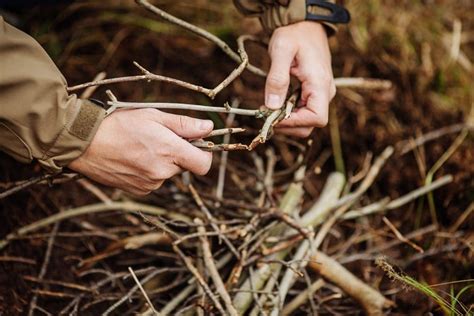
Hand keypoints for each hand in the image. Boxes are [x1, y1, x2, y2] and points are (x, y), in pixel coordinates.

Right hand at [69, 109, 213, 194]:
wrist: (84, 144)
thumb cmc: (119, 124)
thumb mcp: (153, 116)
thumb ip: (184, 125)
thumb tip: (209, 128)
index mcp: (169, 152)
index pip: (204, 164)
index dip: (205, 154)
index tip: (197, 144)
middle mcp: (162, 172)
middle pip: (184, 166)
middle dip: (178, 153)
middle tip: (158, 137)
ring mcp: (150, 184)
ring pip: (167, 173)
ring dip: (162, 161)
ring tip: (140, 146)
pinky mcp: (139, 191)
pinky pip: (153, 181)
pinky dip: (149, 170)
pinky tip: (132, 158)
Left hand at [265, 21, 335, 136]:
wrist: (305, 24)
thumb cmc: (294, 33)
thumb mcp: (281, 50)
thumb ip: (277, 78)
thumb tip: (271, 107)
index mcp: (321, 84)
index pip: (316, 118)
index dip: (294, 122)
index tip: (273, 116)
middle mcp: (325, 93)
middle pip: (310, 125)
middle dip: (287, 124)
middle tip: (265, 113)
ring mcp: (321, 94)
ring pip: (306, 122)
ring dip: (286, 120)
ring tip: (268, 107)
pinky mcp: (314, 94)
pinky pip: (303, 112)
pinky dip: (288, 113)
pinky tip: (275, 102)